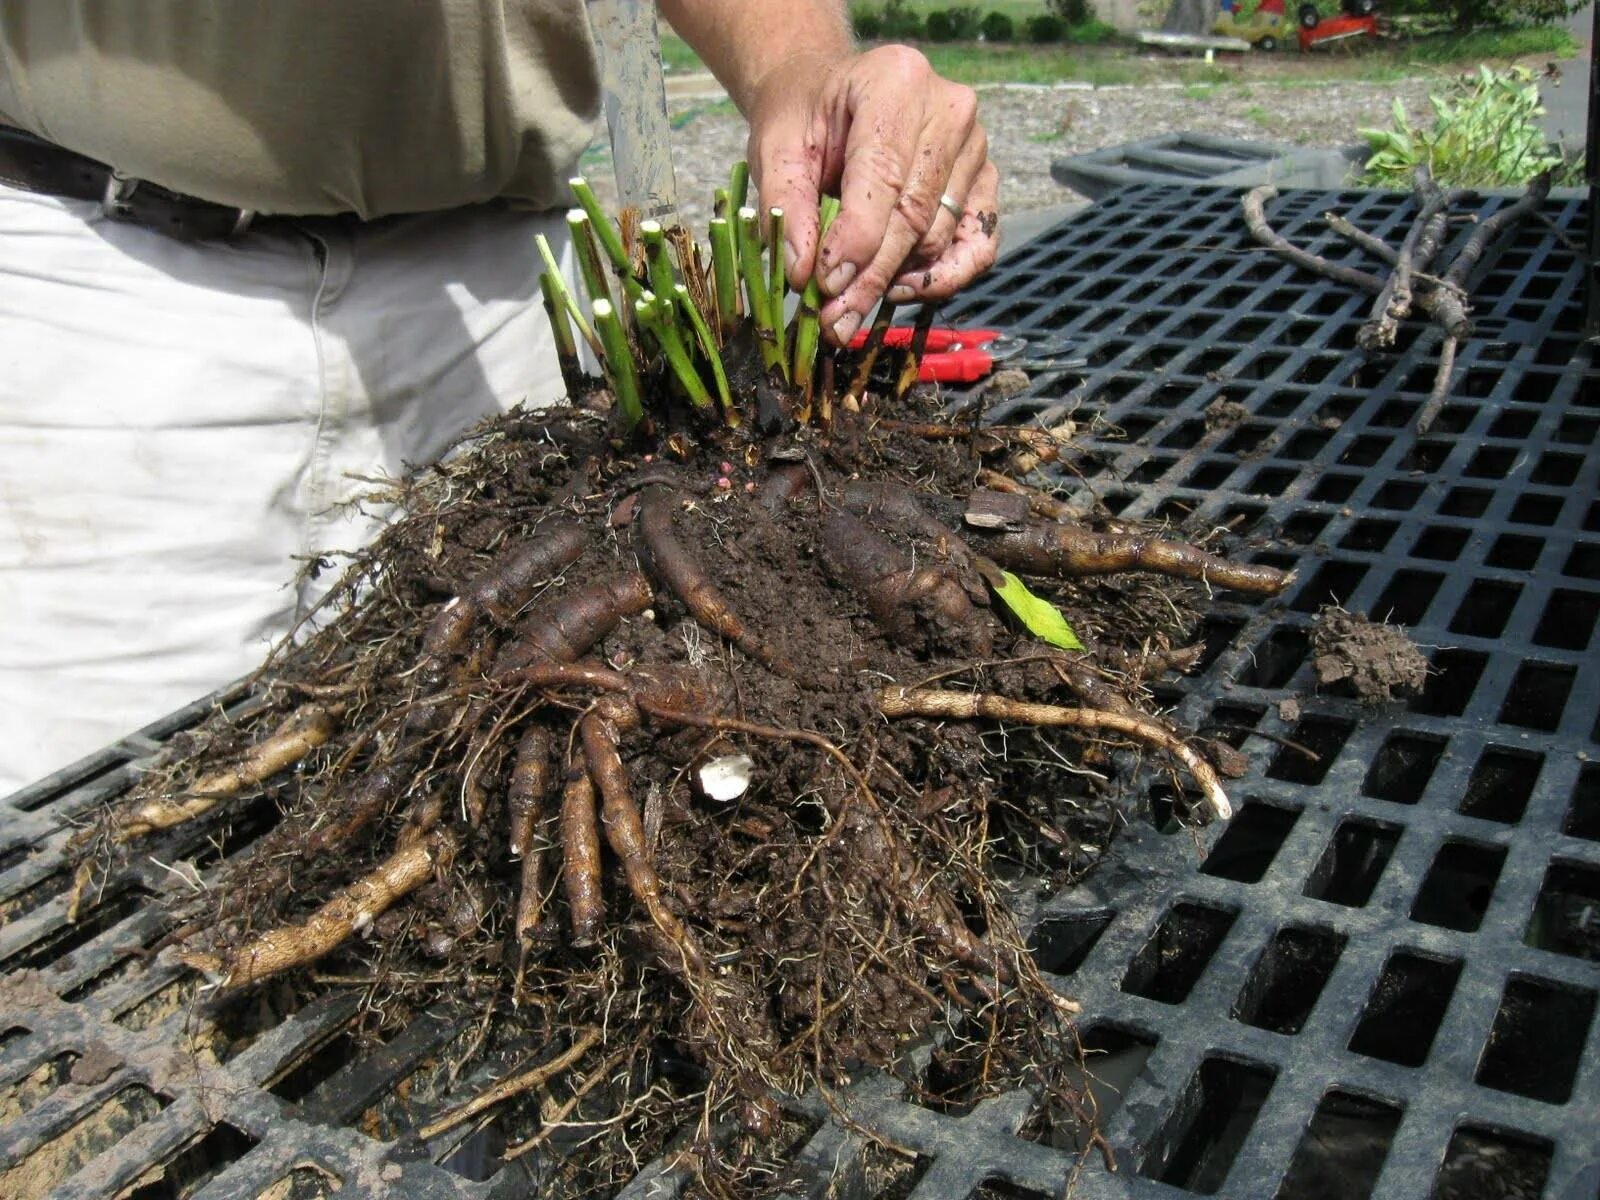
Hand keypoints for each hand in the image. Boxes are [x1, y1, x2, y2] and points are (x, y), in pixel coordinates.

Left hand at [745, 45, 999, 344]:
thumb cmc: (803, 118)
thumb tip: (803, 274)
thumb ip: (785, 207)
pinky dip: (942, 278)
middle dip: (871, 276)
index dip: (856, 241)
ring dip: (896, 281)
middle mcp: (950, 110)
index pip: (885, 178)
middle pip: (915, 215)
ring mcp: (976, 147)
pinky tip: (900, 289)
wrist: (831, 96)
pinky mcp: (984, 181)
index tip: (824, 285)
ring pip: (940, 237)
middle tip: (835, 319)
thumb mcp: (776, 150)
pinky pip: (978, 246)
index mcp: (897, 82)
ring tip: (852, 304)